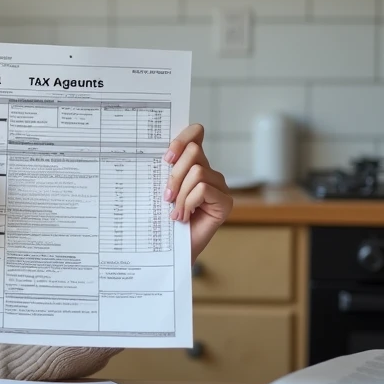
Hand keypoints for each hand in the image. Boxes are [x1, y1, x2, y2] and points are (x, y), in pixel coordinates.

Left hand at [163, 124, 232, 262]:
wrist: (172, 249)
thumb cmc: (165, 219)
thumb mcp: (162, 189)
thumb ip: (165, 170)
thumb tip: (158, 154)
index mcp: (194, 163)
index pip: (196, 134)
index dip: (182, 138)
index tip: (167, 157)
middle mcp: (209, 171)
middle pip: (194, 152)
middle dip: (175, 174)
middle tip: (166, 196)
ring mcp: (220, 186)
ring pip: (197, 172)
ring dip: (180, 194)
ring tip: (175, 212)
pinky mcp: (225, 202)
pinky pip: (203, 189)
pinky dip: (188, 203)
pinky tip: (184, 217)